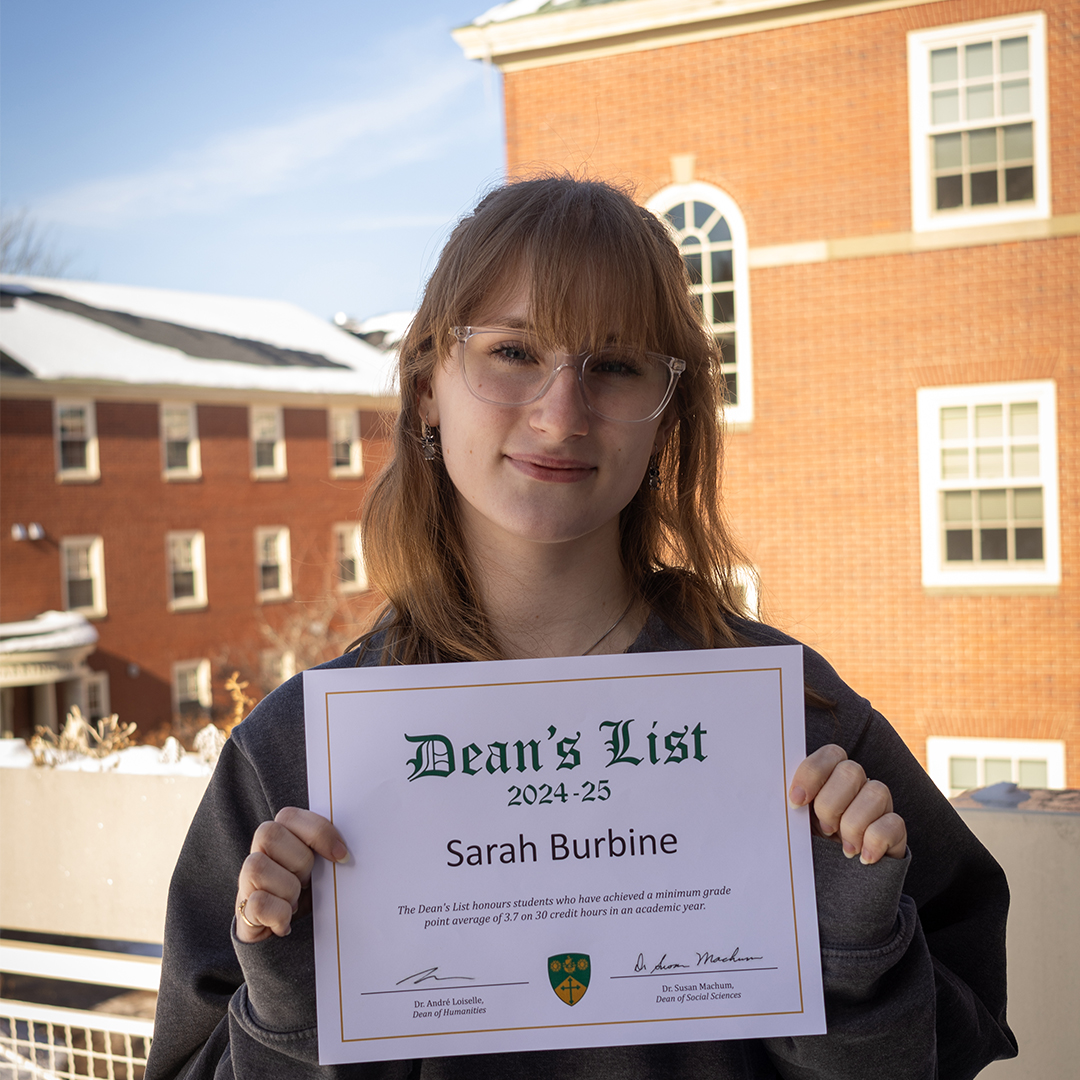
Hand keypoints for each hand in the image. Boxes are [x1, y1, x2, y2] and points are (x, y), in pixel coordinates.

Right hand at [234, 806, 347, 942]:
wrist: (284, 928)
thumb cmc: (308, 892)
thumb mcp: (320, 868)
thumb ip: (326, 852)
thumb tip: (346, 852)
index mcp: (280, 835)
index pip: (289, 816)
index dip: (318, 832)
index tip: (342, 856)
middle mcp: (258, 852)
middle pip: (270, 835)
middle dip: (300, 861)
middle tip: (308, 881)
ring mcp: (246, 880)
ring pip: (258, 867)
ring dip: (288, 889)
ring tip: (295, 902)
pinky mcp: (243, 909)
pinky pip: (258, 904)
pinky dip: (280, 915)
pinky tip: (286, 922)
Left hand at [788, 745, 906, 864]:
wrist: (838, 879)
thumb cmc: (811, 844)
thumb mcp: (797, 823)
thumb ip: (793, 806)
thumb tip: (785, 798)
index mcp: (830, 776)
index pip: (829, 755)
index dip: (811, 774)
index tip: (795, 802)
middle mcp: (857, 784)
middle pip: (851, 771)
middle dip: (831, 804)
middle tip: (824, 828)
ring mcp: (879, 805)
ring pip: (876, 792)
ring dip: (853, 824)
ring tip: (844, 848)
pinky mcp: (895, 829)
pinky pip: (894, 822)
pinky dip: (874, 842)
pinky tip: (862, 858)